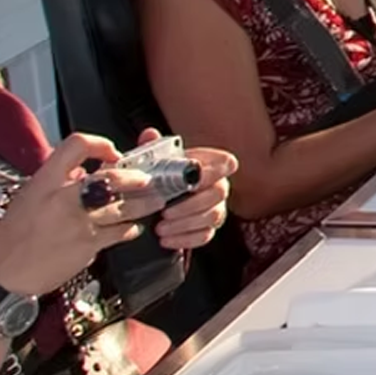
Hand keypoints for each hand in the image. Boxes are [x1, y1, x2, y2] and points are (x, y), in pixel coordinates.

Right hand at [0, 133, 142, 298]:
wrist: (1, 276)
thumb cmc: (12, 239)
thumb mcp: (29, 198)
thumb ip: (57, 182)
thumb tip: (85, 172)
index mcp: (44, 182)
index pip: (76, 146)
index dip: (100, 144)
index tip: (112, 153)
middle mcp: (62, 198)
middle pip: (112, 176)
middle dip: (136, 176)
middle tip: (147, 179)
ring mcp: (78, 222)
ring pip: (124, 206)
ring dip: (144, 203)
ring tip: (154, 201)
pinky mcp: (88, 245)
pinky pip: (120, 232)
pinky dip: (130, 229)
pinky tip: (132, 228)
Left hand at [137, 132, 235, 253]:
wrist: (148, 201)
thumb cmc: (153, 177)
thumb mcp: (150, 160)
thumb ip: (150, 147)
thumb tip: (149, 134)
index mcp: (208, 165)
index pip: (227, 163)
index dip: (215, 170)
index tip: (193, 178)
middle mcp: (218, 186)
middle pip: (220, 193)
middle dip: (191, 205)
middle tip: (166, 212)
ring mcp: (215, 208)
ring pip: (214, 217)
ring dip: (186, 224)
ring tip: (160, 228)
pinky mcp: (207, 229)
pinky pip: (205, 236)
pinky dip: (185, 239)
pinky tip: (166, 240)